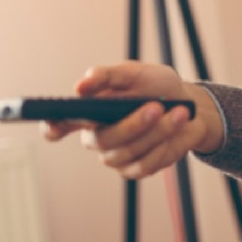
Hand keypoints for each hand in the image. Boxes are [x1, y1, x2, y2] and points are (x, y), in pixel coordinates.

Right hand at [40, 61, 221, 178]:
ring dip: (157, 132)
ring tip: (179, 112)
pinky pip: (146, 165)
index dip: (52, 127)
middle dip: (132, 124)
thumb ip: (109, 76)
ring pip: (128, 152)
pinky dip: (166, 146)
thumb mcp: (135, 73)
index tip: (53, 125)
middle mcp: (97, 136)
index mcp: (89, 112)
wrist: (188, 104)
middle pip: (101, 140)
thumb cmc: (155, 86)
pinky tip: (179, 128)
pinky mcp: (135, 169)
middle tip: (156, 106)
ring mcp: (115, 156)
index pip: (59, 124)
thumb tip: (83, 84)